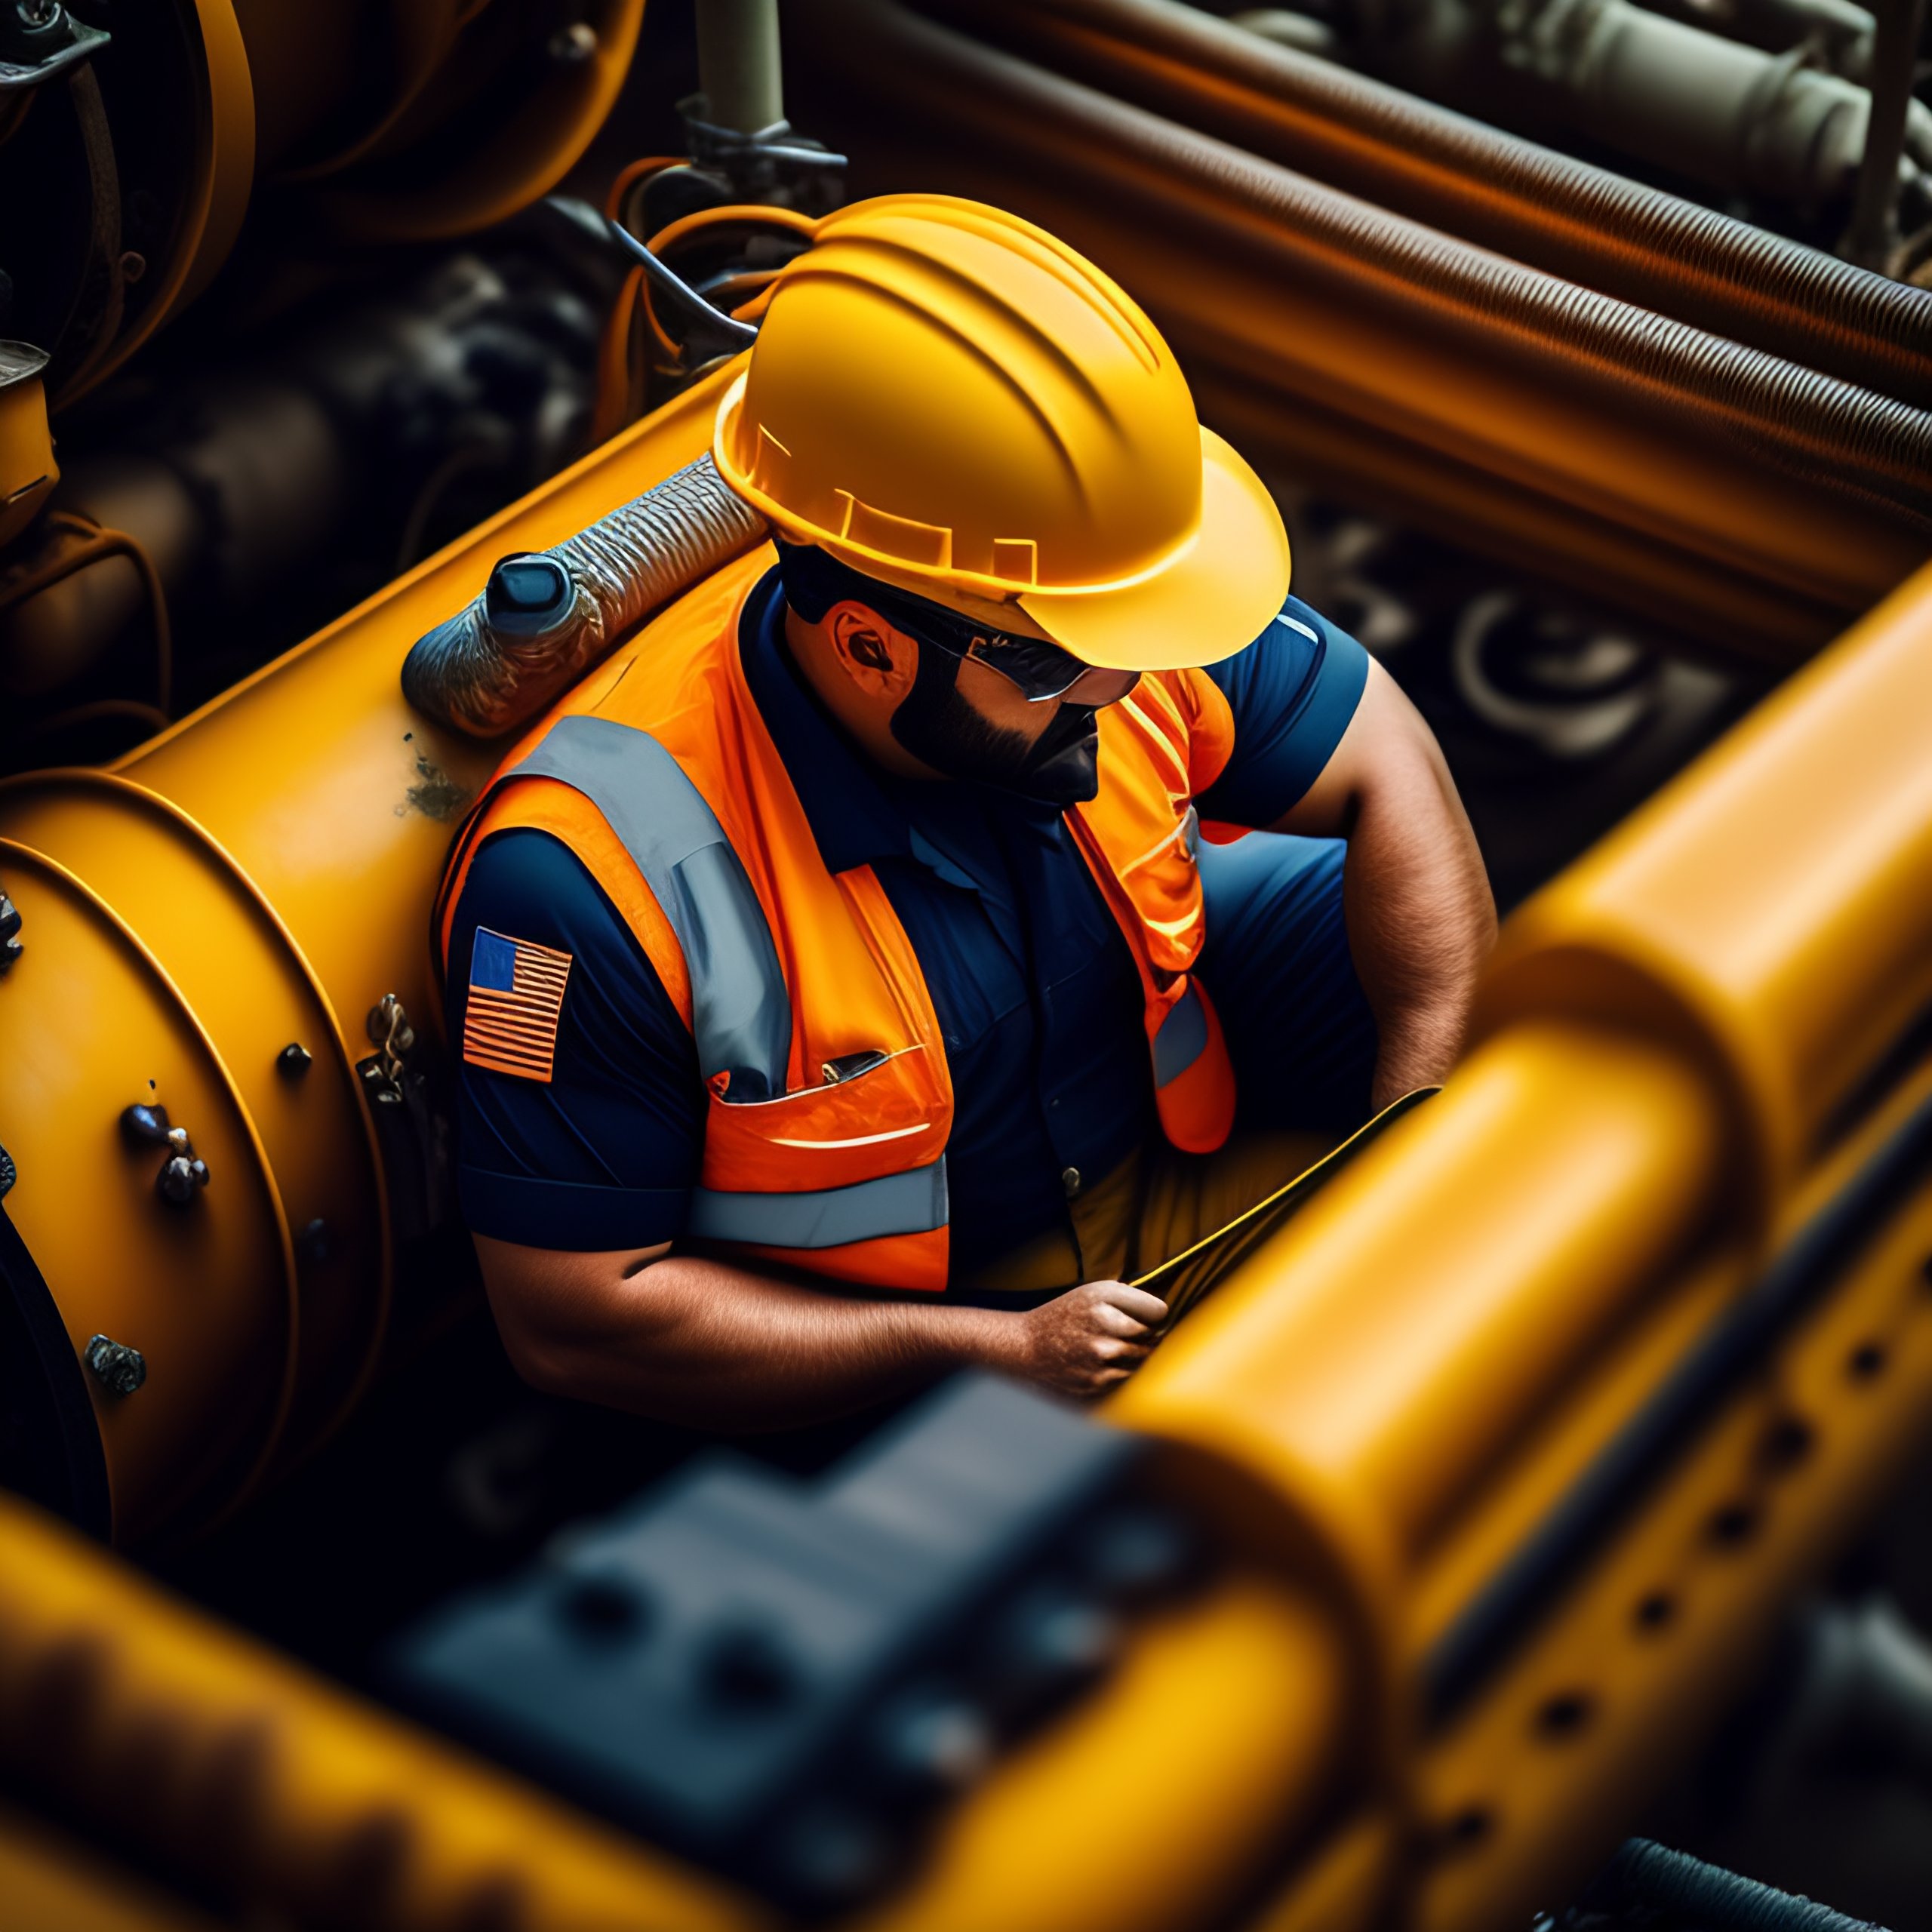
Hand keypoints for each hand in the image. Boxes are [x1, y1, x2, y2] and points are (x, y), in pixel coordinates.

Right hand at [1009, 1280, 1169, 1398]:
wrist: (1027, 1348)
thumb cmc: (1065, 1315)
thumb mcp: (1093, 1292)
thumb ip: (1130, 1296)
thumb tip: (1164, 1312)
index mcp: (1104, 1300)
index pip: (1158, 1311)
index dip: (1155, 1313)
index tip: (1148, 1315)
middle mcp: (1105, 1329)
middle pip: (1154, 1337)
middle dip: (1148, 1335)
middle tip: (1132, 1333)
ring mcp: (1102, 1360)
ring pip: (1143, 1359)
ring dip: (1138, 1355)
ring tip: (1115, 1347)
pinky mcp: (1098, 1383)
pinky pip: (1128, 1377)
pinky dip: (1122, 1371)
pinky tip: (1103, 1362)